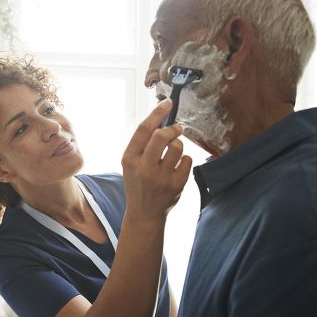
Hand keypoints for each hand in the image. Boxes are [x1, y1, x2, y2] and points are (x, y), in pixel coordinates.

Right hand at [121, 99, 192, 222]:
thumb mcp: (131, 164)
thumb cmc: (138, 183)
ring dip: (179, 145)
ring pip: (177, 147)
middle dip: (172, 129)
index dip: (157, 113)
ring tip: (174, 152)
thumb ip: (142, 144)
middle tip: (177, 128)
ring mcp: (161, 178)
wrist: (144, 213)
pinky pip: (187, 160)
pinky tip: (177, 167)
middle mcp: (144, 168)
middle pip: (161, 136)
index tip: (168, 103)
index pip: (143, 130)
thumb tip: (161, 119)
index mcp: (129, 159)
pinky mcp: (176, 185)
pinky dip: (184, 160)